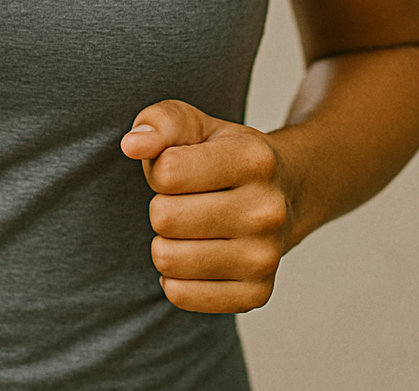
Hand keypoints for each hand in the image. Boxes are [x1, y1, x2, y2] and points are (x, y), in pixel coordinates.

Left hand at [121, 100, 289, 313]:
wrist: (286, 192)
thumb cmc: (226, 154)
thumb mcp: (196, 125)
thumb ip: (160, 122)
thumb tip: (132, 144)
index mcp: (253, 160)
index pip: (167, 172)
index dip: (158, 169)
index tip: (179, 167)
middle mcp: (267, 212)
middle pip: (164, 217)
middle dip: (162, 205)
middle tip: (187, 200)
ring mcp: (265, 258)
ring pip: (168, 259)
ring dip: (166, 241)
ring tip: (191, 226)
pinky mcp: (256, 294)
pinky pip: (180, 295)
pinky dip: (176, 276)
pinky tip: (197, 254)